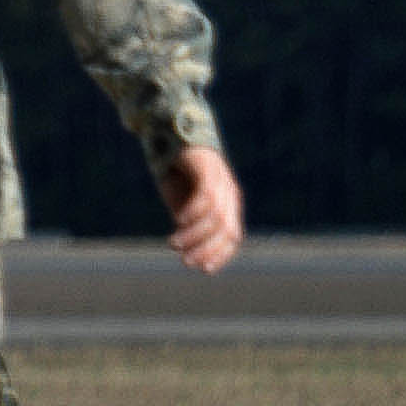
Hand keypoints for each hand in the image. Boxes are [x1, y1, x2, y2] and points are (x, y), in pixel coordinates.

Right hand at [160, 145, 244, 272]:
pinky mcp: (209, 169)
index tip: (203, 269)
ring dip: (194, 235)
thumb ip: (189, 223)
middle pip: (227, 230)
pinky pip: (207, 196)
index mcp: (228, 205)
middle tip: (185, 261)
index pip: (232, 237)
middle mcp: (229, 195)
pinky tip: (178, 221)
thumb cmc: (178, 174)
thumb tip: (187, 249)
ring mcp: (221, 181)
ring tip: (173, 243)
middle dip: (207, 249)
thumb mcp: (183, 204)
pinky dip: (194, 212)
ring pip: (216, 217)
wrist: (173, 137)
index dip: (220, 255)